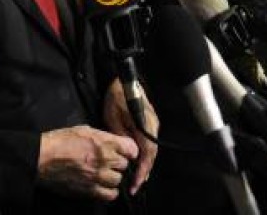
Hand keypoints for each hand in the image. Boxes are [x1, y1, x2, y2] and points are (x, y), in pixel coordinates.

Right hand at [37, 125, 138, 201]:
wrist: (42, 157)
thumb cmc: (60, 141)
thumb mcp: (85, 130)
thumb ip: (103, 136)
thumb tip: (114, 142)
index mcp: (104, 142)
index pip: (132, 148)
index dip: (129, 151)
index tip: (126, 153)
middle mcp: (104, 159)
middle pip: (125, 165)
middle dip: (119, 163)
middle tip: (109, 163)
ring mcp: (97, 176)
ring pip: (118, 180)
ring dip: (113, 178)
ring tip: (103, 174)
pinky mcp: (89, 190)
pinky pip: (110, 195)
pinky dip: (109, 192)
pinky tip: (103, 187)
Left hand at [104, 78, 158, 194]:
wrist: (124, 80)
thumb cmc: (116, 98)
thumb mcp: (113, 118)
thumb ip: (121, 137)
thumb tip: (127, 155)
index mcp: (144, 125)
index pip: (147, 153)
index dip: (142, 170)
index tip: (135, 184)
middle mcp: (153, 126)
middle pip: (152, 154)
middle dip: (144, 171)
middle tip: (136, 186)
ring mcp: (154, 124)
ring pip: (152, 149)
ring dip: (146, 164)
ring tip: (138, 179)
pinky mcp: (150, 123)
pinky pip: (150, 143)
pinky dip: (146, 155)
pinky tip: (139, 162)